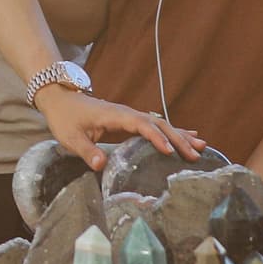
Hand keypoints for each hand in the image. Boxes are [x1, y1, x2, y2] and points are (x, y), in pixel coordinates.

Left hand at [35, 86, 205, 171]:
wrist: (60, 99)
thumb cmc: (65, 118)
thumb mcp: (70, 137)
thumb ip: (86, 150)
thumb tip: (101, 164)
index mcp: (114, 115)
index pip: (140, 124)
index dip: (155, 137)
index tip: (169, 151)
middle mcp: (126, 113)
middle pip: (157, 124)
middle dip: (177, 138)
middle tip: (195, 154)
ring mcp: (129, 116)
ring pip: (159, 124)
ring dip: (180, 135)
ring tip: (202, 146)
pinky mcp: (129, 121)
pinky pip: (154, 126)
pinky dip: (172, 132)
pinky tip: (189, 136)